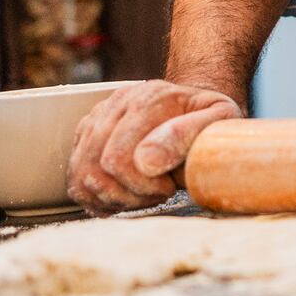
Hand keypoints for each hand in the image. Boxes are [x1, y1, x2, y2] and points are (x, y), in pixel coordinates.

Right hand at [68, 79, 241, 213]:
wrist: (193, 108)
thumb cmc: (208, 120)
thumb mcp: (220, 119)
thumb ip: (188, 134)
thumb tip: (146, 160)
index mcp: (148, 98)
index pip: (118, 158)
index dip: (143, 185)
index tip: (169, 187)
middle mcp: (117, 103)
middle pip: (96, 169)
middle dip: (130, 194)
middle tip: (158, 193)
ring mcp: (98, 117)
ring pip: (81, 175)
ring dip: (113, 197)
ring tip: (142, 194)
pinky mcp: (86, 134)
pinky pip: (75, 177)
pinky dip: (97, 196)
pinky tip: (125, 195)